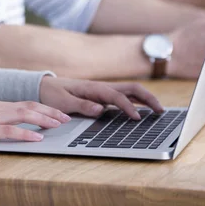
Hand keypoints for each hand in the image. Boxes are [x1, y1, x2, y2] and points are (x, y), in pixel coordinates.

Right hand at [0, 100, 70, 146]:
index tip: (58, 113)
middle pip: (29, 106)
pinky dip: (26, 134)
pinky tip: (38, 139)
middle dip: (50, 112)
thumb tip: (9, 124)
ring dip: (44, 120)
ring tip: (58, 125)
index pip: (25, 103)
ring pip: (24, 115)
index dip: (44, 108)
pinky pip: (10, 131)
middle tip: (67, 118)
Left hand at [39, 77, 163, 119]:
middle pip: (131, 88)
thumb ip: (81, 105)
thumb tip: (100, 109)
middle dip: (147, 98)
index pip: (116, 96)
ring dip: (145, 99)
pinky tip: (144, 110)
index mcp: (93, 88)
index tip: (137, 118)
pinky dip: (136, 101)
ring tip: (159, 111)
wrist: (44, 86)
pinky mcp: (102, 95)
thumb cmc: (52, 94)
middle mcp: (101, 87)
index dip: (128, 107)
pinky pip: (123, 97)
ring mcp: (103, 90)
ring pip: (130, 91)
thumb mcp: (62, 102)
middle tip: (160, 111)